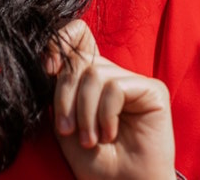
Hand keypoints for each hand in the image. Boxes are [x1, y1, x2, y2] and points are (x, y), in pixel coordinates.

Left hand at [46, 19, 175, 179]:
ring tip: (90, 139)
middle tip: (67, 130)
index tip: (47, 69)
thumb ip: (60, 90)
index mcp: (91, 80)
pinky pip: (116, 88)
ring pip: (95, 74)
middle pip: (80, 60)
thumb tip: (51, 60)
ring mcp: (134, 81)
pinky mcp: (152, 90)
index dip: (60, 41)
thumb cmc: (95, 162)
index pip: (77, 36)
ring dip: (85, 112)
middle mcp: (113, 75)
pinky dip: (105, 114)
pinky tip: (110, 134)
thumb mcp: (65, 123)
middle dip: (65, 96)